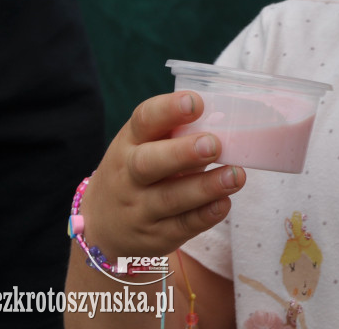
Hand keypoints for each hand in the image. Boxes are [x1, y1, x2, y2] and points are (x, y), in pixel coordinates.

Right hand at [79, 92, 245, 259]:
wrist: (103, 226)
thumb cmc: (138, 171)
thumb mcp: (143, 146)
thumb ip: (177, 132)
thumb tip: (228, 118)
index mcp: (129, 142)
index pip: (144, 121)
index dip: (169, 110)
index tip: (196, 102)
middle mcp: (128, 175)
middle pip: (149, 163)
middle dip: (183, 153)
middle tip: (214, 145)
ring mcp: (139, 209)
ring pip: (170, 198)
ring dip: (206, 187)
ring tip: (236, 175)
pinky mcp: (156, 236)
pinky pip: (182, 226)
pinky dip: (205, 215)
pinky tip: (224, 202)